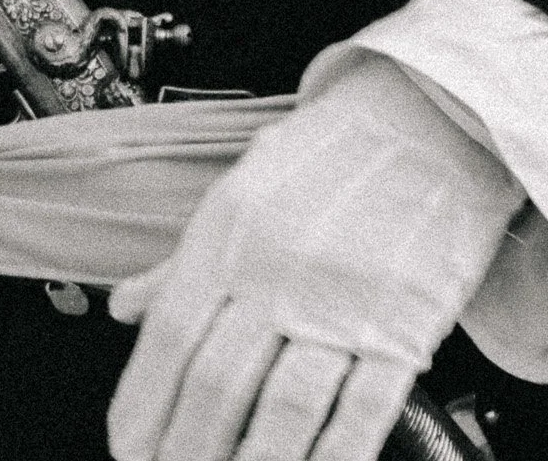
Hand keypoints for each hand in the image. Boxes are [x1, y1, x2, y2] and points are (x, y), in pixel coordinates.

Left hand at [105, 56, 522, 460]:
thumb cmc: (329, 160)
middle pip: (218, 380)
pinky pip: (362, 406)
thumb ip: (182, 263)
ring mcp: (339, 299)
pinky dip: (333, 455)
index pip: (171, 335)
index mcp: (227, 235)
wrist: (425, 121)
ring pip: (285, 405)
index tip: (131, 450)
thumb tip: (121, 308)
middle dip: (189, 448)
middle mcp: (275, 269)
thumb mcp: (240, 194)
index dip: (145, 403)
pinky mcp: (402, 323)